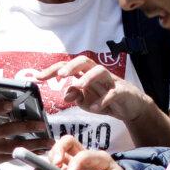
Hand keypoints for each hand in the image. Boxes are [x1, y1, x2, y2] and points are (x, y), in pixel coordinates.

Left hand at [36, 57, 153, 122]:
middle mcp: (97, 73)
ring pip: (100, 71)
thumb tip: (66, 94)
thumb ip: (75, 96)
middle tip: (60, 76)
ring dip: (88, 77)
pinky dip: (104, 100)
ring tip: (79, 86)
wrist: (130, 107)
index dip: (52, 70)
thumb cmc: (105, 100)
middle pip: (84, 61)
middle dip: (71, 66)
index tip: (38, 77)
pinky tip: (95, 109)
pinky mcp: (123, 91)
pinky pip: (113, 92)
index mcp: (85, 74)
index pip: (67, 66)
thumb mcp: (86, 101)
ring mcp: (111, 81)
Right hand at [47, 135, 130, 169]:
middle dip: (58, 150)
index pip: (84, 155)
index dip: (75, 163)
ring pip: (59, 151)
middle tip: (55, 164)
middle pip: (68, 142)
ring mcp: (75, 163)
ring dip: (52, 157)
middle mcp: (86, 157)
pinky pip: (55, 164)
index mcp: (100, 159)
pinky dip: (49, 168)